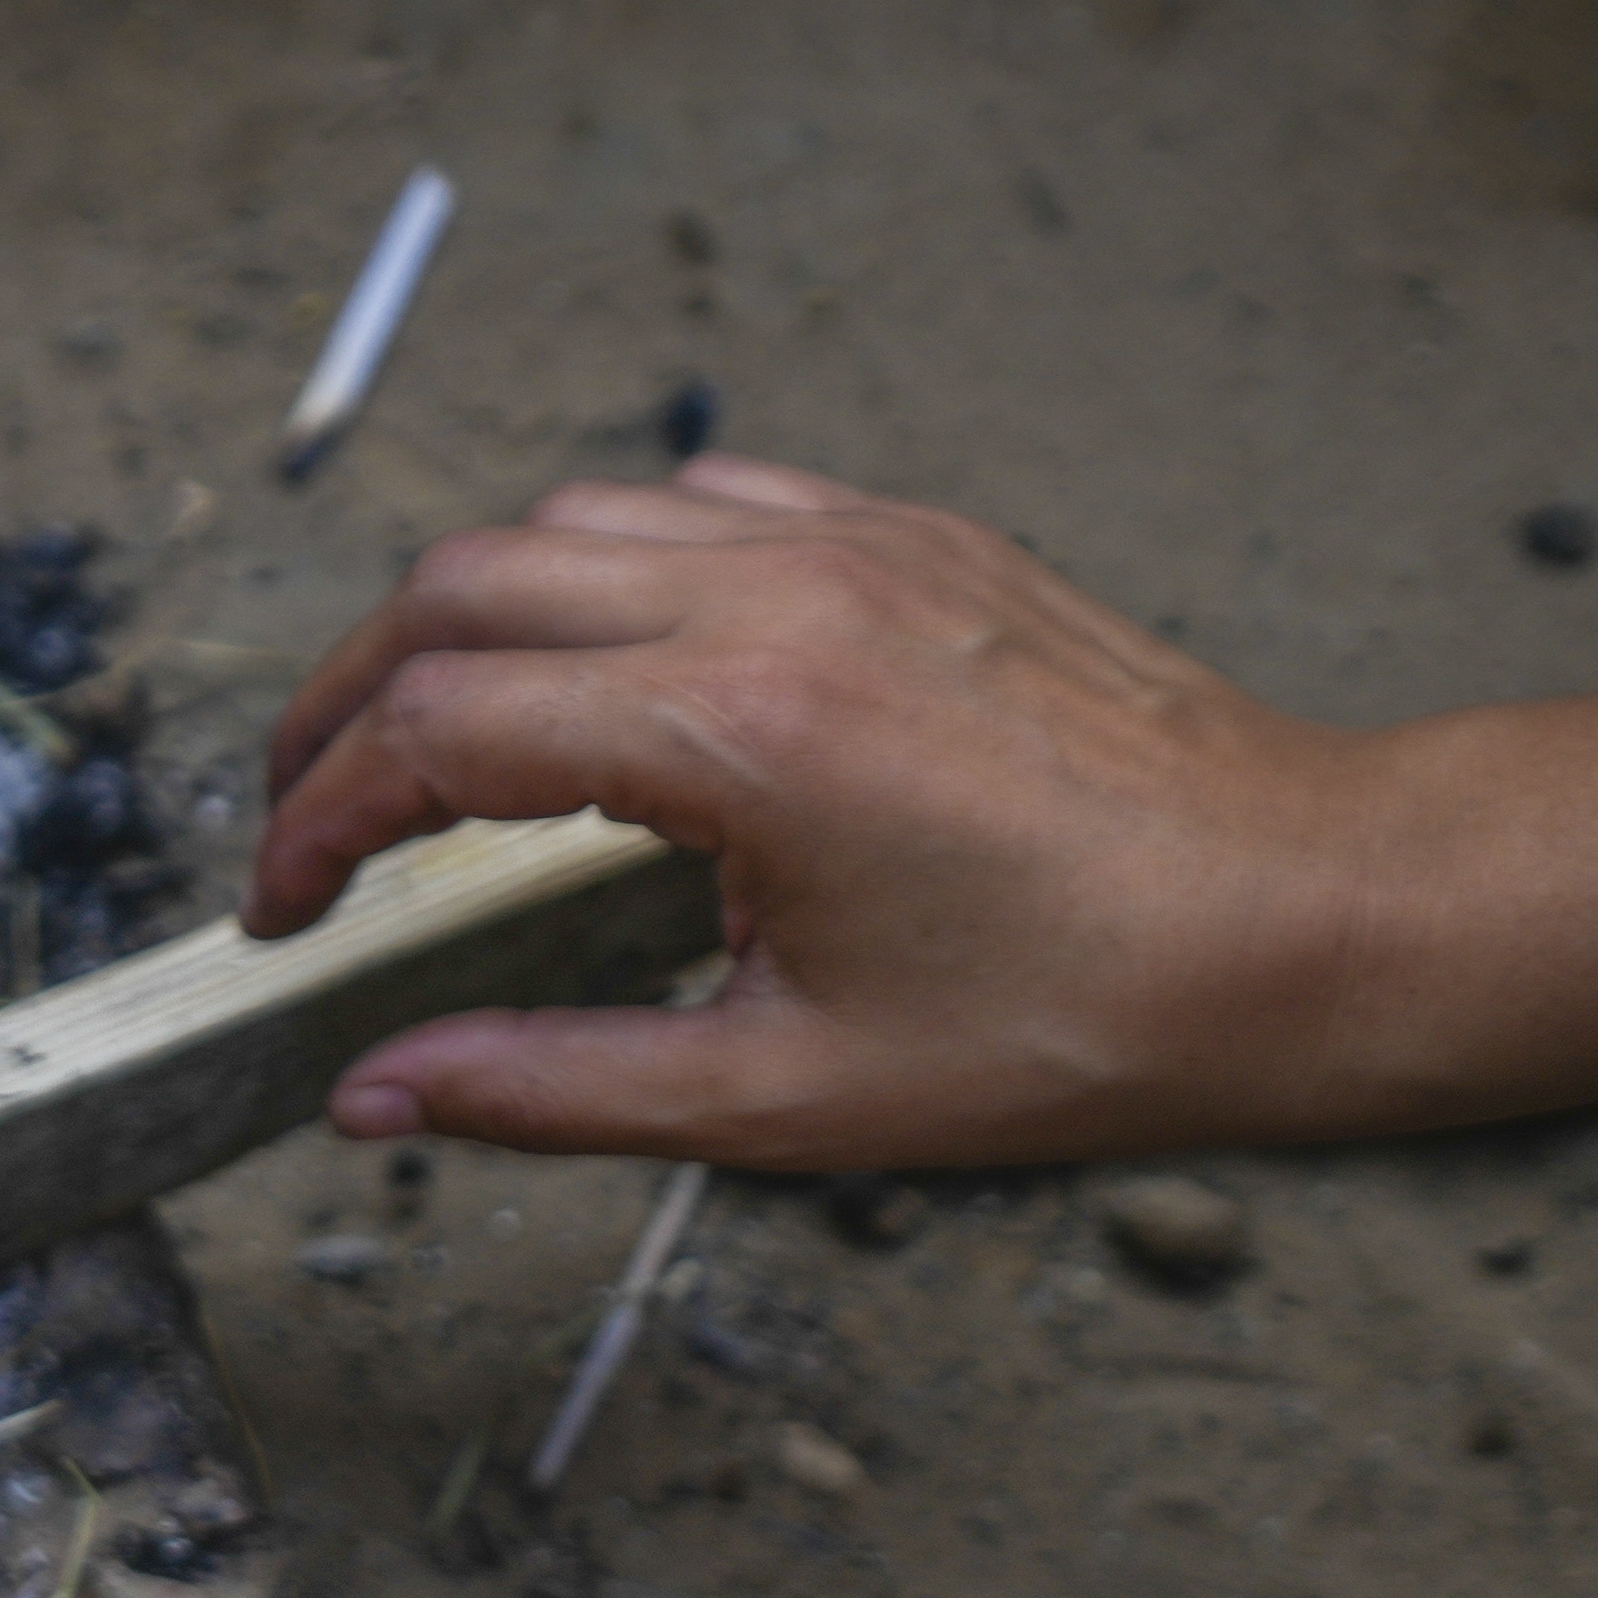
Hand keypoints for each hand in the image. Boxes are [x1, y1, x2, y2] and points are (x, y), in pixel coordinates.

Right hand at [244, 457, 1597, 1173]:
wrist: (1312, 920)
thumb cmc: (1091, 1018)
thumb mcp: (791, 1096)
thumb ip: (554, 1087)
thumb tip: (377, 1099)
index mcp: (740, 734)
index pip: (434, 733)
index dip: (315, 824)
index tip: (285, 913)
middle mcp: (781, 597)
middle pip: (460, 586)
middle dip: (345, 703)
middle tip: (311, 823)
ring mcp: (853, 543)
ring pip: (567, 522)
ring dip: (462, 625)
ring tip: (432, 750)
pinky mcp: (914, 534)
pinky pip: (699, 499)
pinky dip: (601, 570)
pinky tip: (602, 675)